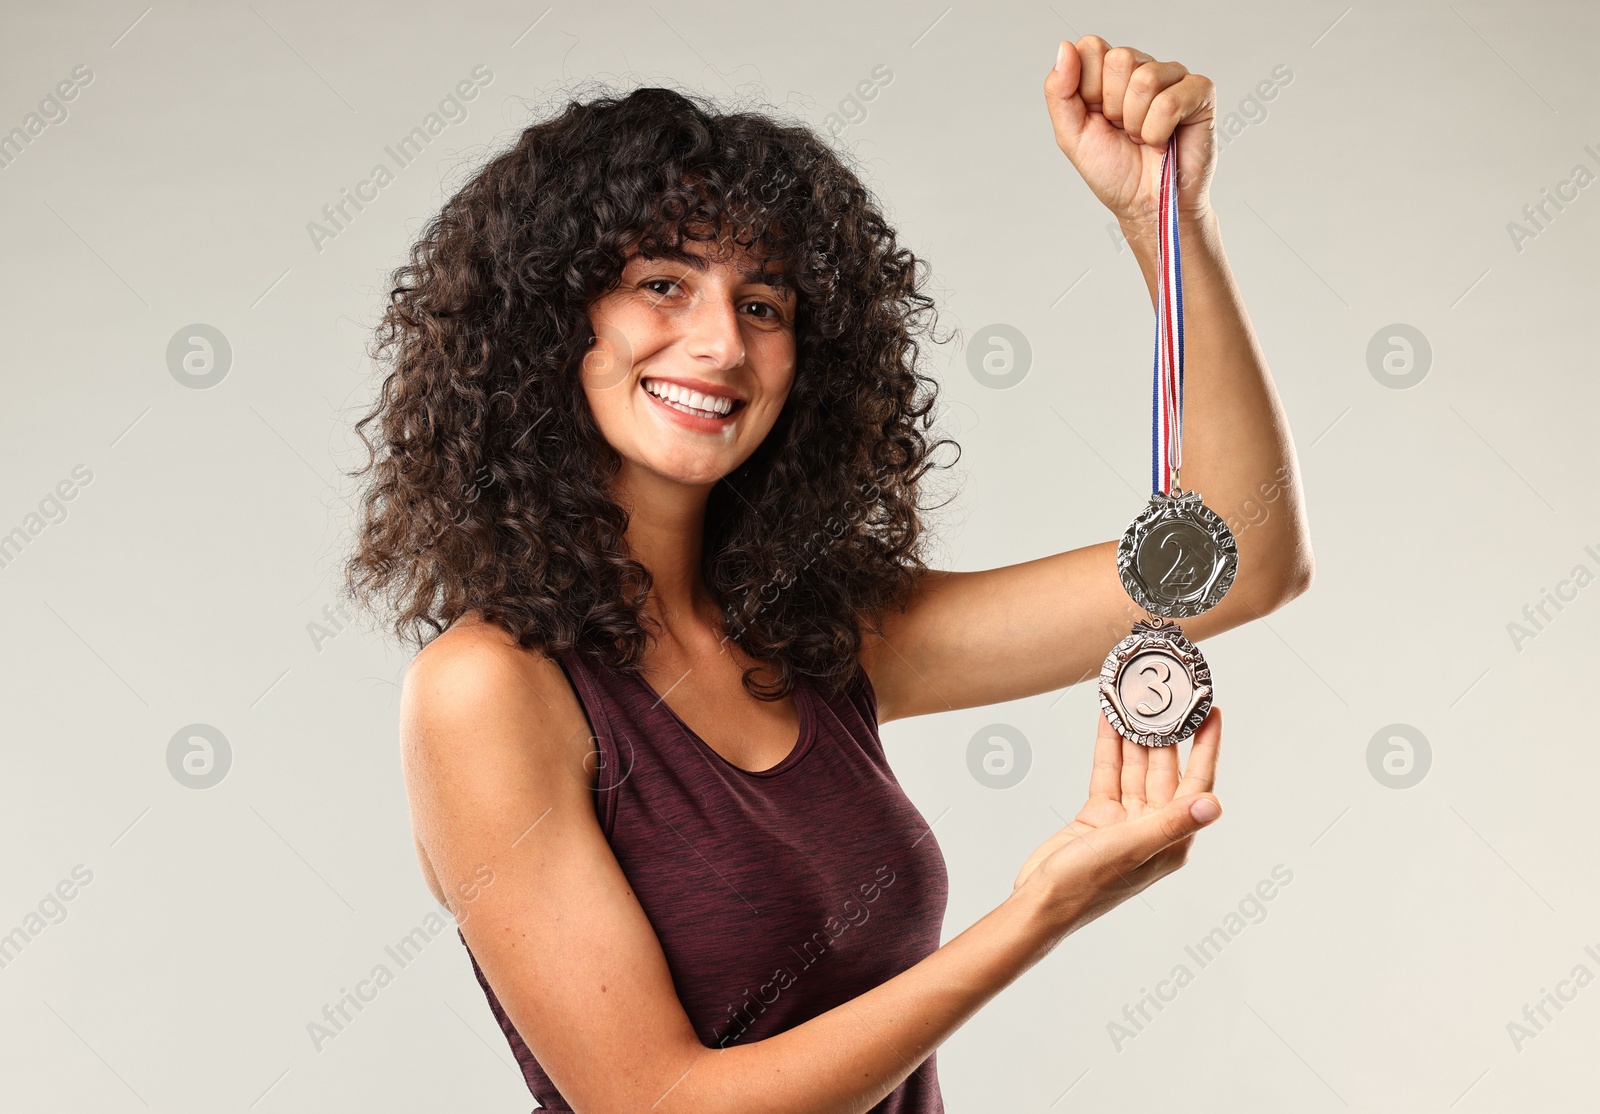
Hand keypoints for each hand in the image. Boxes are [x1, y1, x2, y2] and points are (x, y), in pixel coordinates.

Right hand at [1014, 707, 1221, 932]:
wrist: (1041, 902)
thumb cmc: (1086, 886)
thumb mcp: (1131, 849)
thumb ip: (1171, 825)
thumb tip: (1214, 805)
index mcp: (1171, 837)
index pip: (1197, 782)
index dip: (1207, 747)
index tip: (1213, 712)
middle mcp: (1153, 826)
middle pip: (1165, 768)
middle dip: (1166, 731)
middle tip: (1167, 694)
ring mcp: (1125, 819)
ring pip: (1135, 766)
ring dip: (1136, 734)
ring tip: (1136, 698)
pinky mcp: (1098, 815)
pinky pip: (1108, 773)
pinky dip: (1109, 748)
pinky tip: (1109, 721)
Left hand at [1043, 36, 1216, 224]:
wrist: (1146, 205)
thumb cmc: (1114, 172)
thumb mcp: (1072, 135)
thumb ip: (1059, 92)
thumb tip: (1065, 47)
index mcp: (1109, 73)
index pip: (1090, 48)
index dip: (1088, 89)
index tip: (1097, 117)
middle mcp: (1142, 68)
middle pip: (1119, 59)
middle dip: (1114, 107)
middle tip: (1123, 130)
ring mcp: (1174, 77)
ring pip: (1145, 79)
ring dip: (1137, 123)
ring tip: (1142, 138)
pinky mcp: (1200, 92)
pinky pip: (1170, 101)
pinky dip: (1158, 131)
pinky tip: (1163, 140)